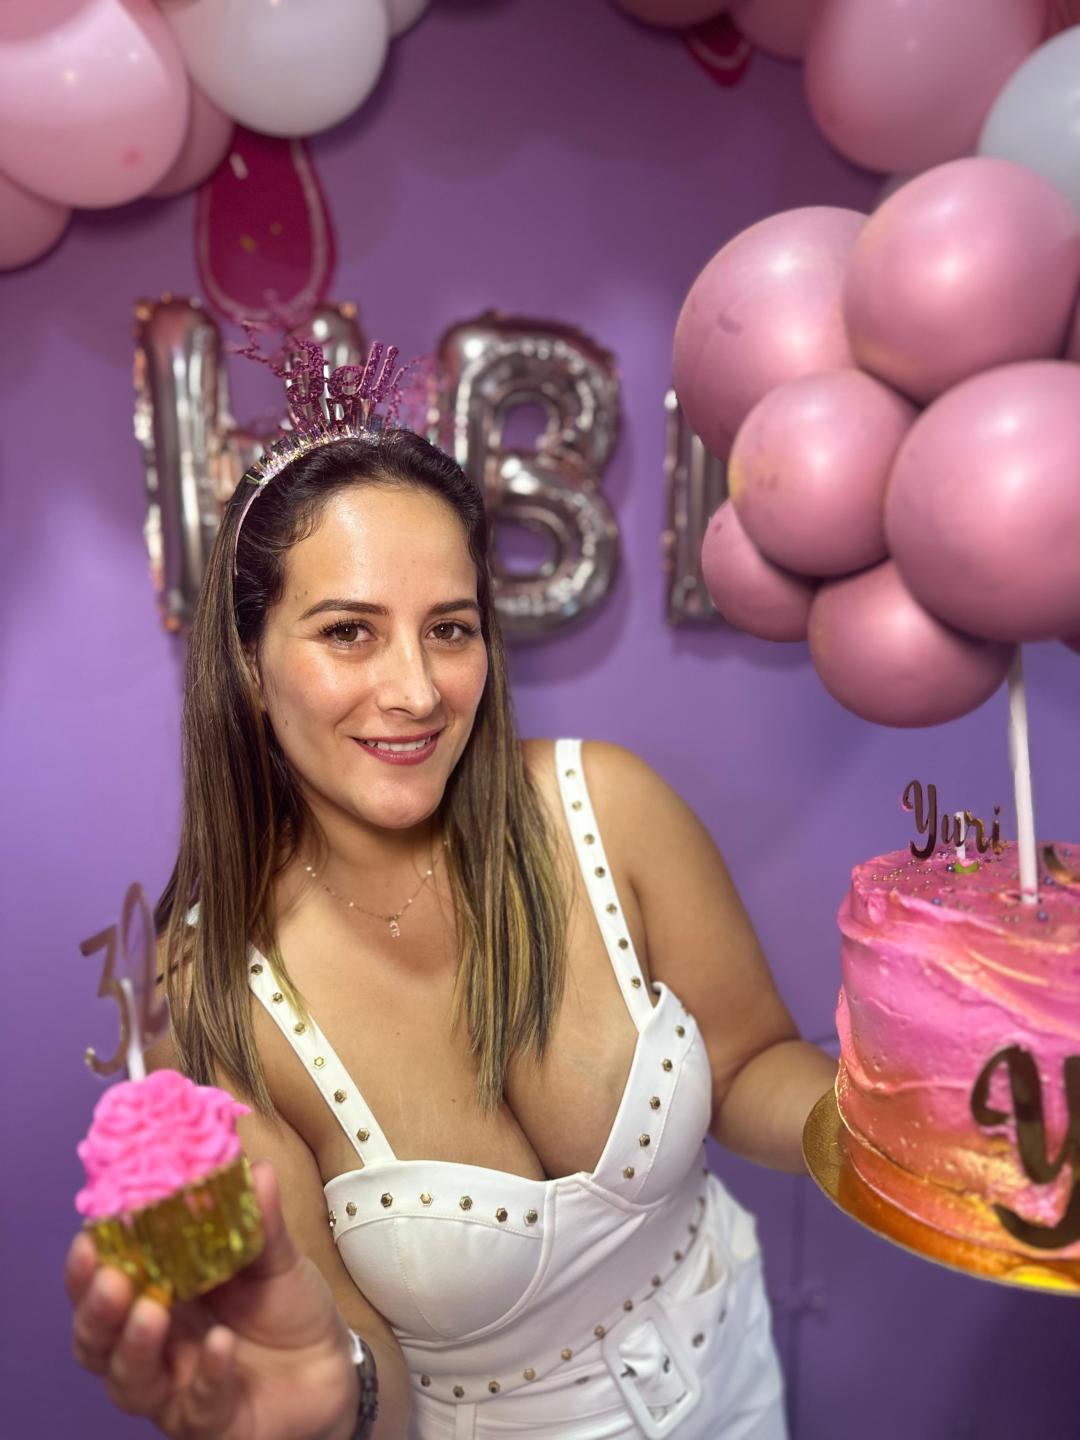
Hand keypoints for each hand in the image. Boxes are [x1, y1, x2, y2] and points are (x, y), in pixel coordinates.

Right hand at [66, 1161, 358, 1439]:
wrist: (331, 1366)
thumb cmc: (286, 1308)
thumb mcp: (275, 1257)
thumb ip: (259, 1220)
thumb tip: (256, 1168)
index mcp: (158, 1294)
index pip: (103, 1281)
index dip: (88, 1264)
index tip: (89, 1235)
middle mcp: (153, 1346)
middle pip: (97, 1340)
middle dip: (96, 1310)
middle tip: (111, 1279)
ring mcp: (175, 1388)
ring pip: (129, 1382)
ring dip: (134, 1347)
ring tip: (150, 1312)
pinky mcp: (208, 1421)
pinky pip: (198, 1404)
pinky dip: (207, 1373)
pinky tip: (221, 1344)